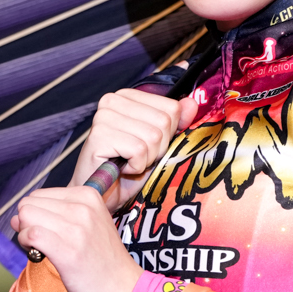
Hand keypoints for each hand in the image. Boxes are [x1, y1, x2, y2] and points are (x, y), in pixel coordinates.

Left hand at [10, 185, 144, 291]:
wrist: (125, 291)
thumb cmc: (102, 261)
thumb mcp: (88, 225)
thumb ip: (53, 216)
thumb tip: (16, 217)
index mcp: (88, 195)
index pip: (38, 195)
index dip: (35, 214)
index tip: (48, 231)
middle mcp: (82, 207)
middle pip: (28, 204)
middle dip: (27, 223)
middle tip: (43, 241)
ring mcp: (76, 228)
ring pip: (26, 216)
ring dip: (26, 235)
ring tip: (43, 249)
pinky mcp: (68, 251)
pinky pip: (31, 235)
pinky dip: (27, 245)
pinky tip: (39, 255)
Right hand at [75, 88, 200, 210]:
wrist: (102, 195)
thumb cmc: (128, 167)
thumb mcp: (159, 143)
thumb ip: (175, 121)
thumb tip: (192, 103)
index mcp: (128, 96)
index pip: (171, 108)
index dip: (168, 134)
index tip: (148, 145)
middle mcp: (113, 100)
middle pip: (164, 122)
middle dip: (158, 148)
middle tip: (138, 157)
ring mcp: (104, 116)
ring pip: (153, 137)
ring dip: (147, 159)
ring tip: (129, 162)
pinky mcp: (100, 135)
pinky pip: (139, 151)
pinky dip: (136, 166)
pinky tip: (122, 168)